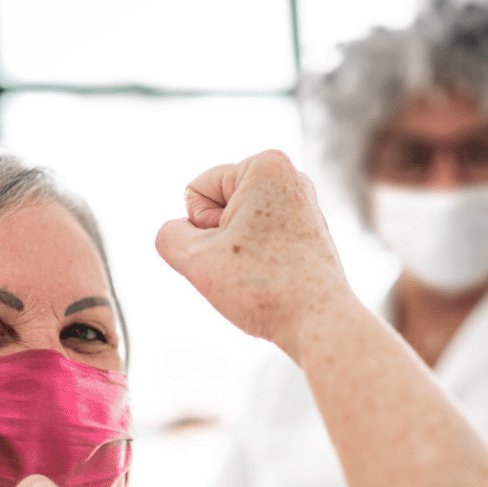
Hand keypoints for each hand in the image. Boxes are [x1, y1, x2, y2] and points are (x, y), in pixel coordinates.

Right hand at [155, 150, 352, 361]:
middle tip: (249, 265)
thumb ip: (169, 235)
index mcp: (266, 164)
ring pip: (236, 231)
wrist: (318, 322)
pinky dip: (258, 265)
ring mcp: (303, 206)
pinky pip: (258, 245)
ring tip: (263, 274)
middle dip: (219, 241)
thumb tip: (180, 232)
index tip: (233, 249)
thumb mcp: (194, 258)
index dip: (200, 229)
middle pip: (216, 209)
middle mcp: (291, 177)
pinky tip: (276, 281)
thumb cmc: (261, 286)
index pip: (195, 193)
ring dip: (236, 256)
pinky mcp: (309, 235)